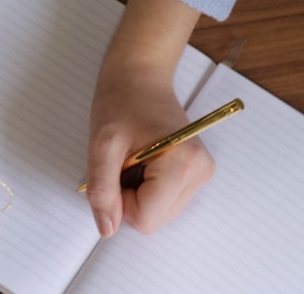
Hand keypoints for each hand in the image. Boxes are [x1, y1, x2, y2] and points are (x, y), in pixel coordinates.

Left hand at [84, 0, 212, 236]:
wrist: (139, 73)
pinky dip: (146, 185)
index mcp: (183, 166)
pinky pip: (164, 198)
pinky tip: (143, 158)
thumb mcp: (101, 145)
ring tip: (133, 155)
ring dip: (137, 190)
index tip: (115, 166)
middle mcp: (201, 174)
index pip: (146, 218)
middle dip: (129, 196)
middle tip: (123, 159)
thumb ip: (103, 189)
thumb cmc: (120, 101)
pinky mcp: (196, 171)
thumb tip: (107, 230)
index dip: (120, 200)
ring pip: (158, 211)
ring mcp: (201, 174)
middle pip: (154, 218)